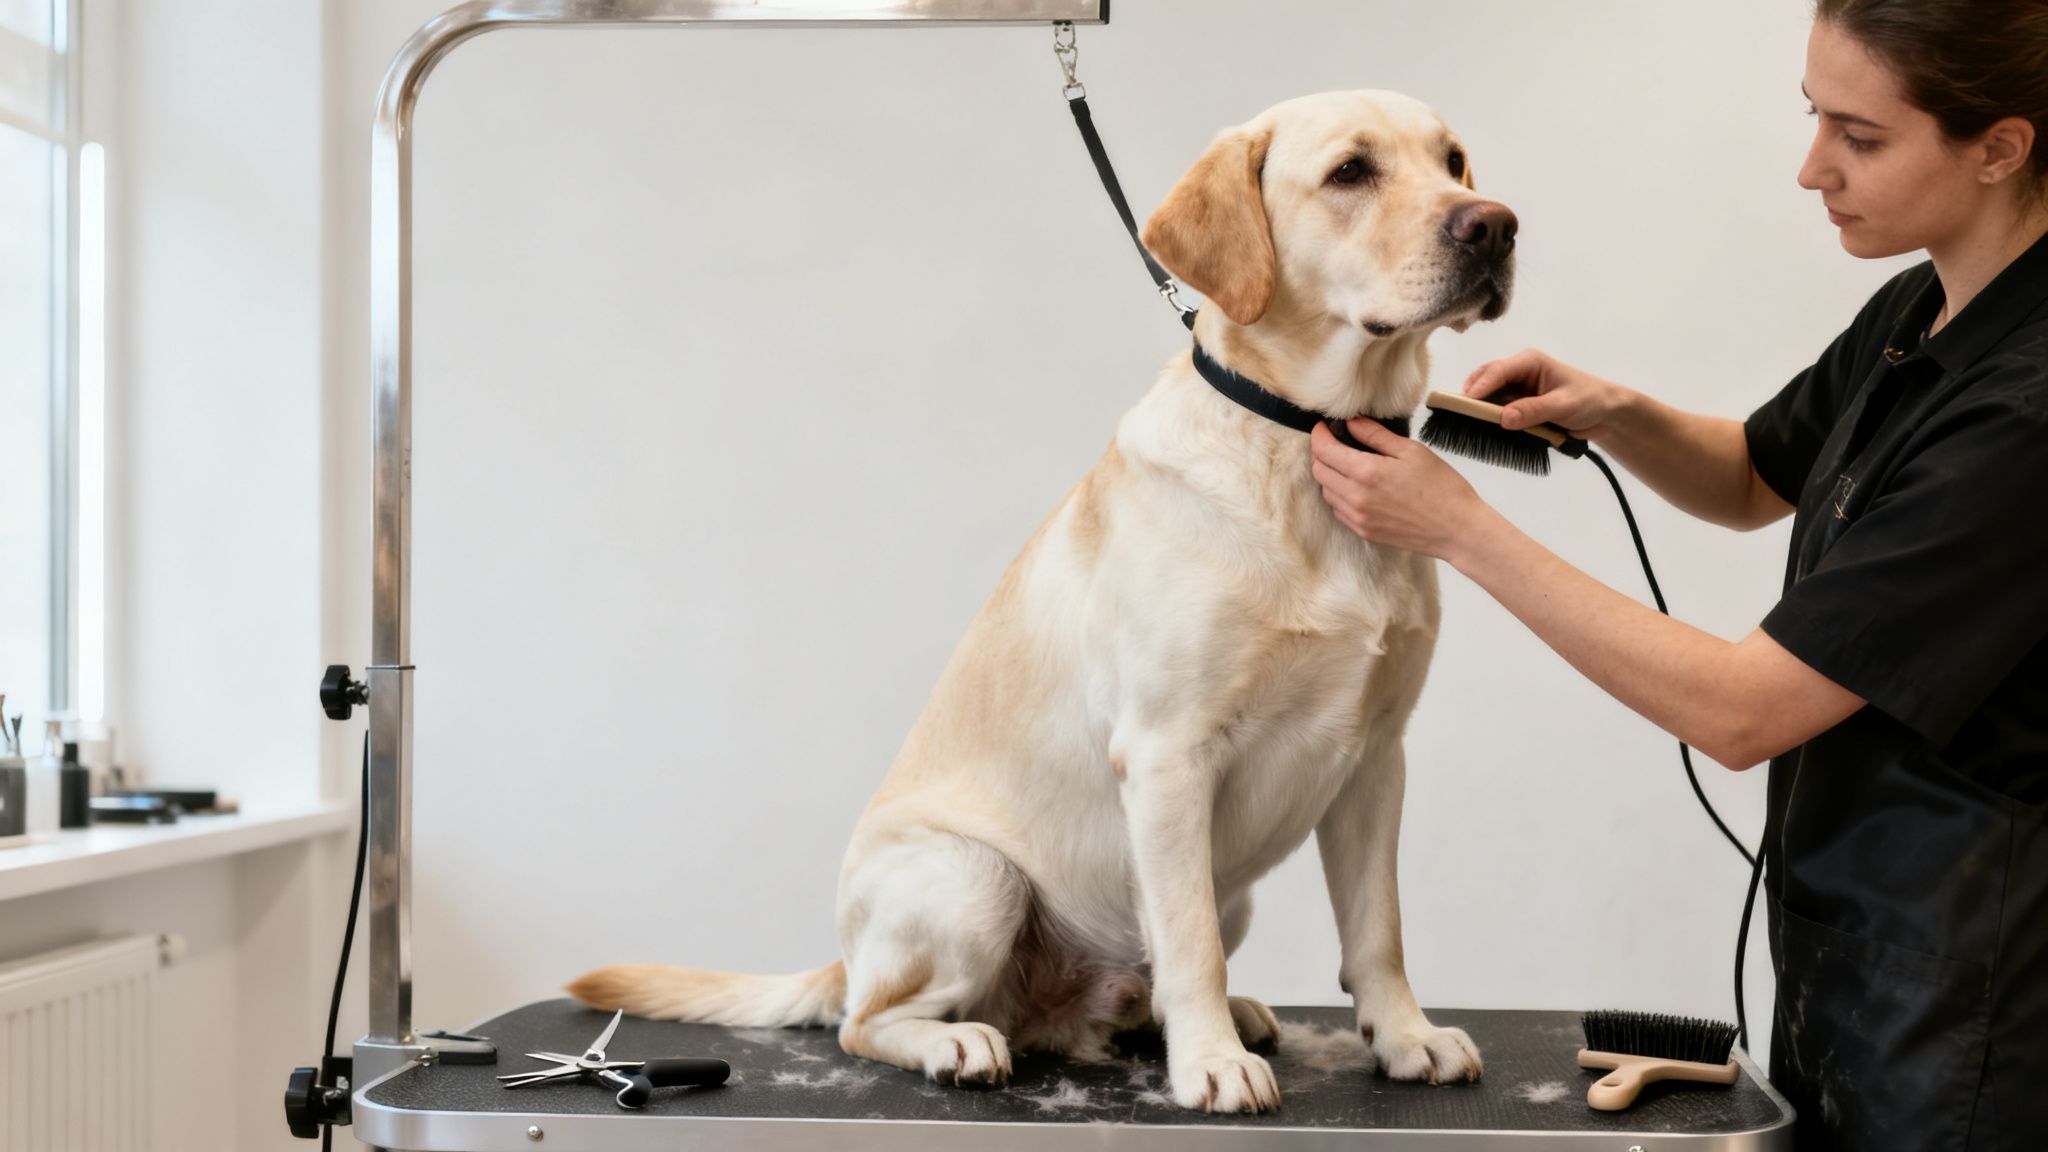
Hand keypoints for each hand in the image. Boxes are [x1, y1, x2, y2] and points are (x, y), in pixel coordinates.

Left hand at [1310, 418, 1491, 561]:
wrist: (1458, 529)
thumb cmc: (1442, 487)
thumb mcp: (1411, 451)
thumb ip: (1376, 435)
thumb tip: (1352, 422)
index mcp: (1367, 473)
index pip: (1324, 451)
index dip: (1319, 435)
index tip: (1323, 426)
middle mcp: (1356, 498)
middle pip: (1319, 471)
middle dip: (1322, 453)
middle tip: (1336, 442)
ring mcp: (1358, 518)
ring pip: (1326, 492)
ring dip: (1330, 475)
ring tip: (1349, 464)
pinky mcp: (1364, 532)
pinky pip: (1338, 510)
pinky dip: (1340, 495)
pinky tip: (1358, 487)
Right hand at [1463, 348, 1626, 439]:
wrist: (1604, 413)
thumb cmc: (1589, 400)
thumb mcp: (1563, 405)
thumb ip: (1533, 411)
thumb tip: (1504, 418)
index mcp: (1528, 362)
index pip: (1497, 371)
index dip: (1479, 387)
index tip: (1466, 403)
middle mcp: (1516, 372)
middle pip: (1484, 380)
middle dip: (1472, 396)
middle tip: (1458, 415)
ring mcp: (1514, 389)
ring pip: (1486, 396)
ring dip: (1479, 409)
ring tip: (1466, 424)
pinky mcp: (1515, 405)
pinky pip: (1495, 410)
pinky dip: (1488, 419)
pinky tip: (1482, 429)